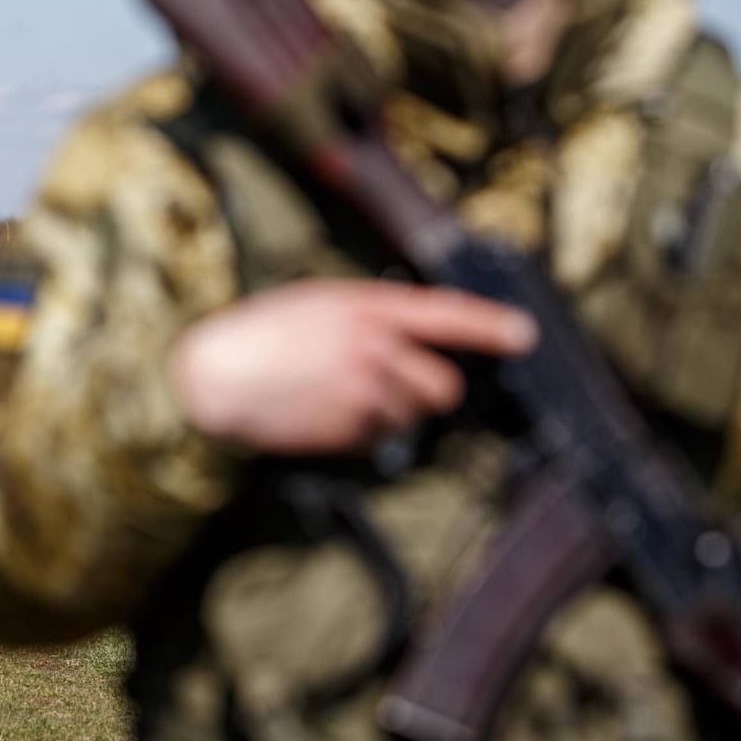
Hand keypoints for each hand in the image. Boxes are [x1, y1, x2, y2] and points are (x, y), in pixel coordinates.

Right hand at [171, 279, 538, 453]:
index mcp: (370, 310)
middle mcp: (376, 353)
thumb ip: (372, 315)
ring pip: (412, 418)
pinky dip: (363, 430)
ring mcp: (363, 397)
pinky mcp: (347, 433)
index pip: (449, 317)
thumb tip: (411, 335)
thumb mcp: (321, 301)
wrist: (217, 374)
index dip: (492, 326)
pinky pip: (378, 438)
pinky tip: (327, 410)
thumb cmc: (264, 332)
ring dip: (392, 411)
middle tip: (404, 383)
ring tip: (345, 393)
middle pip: (445, 387)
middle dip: (433, 390)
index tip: (522, 334)